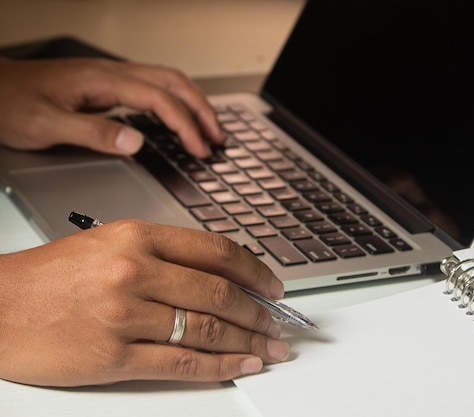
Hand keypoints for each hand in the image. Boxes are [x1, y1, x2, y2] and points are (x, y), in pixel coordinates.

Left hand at [0, 57, 222, 156]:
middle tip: (218, 138)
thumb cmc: (12, 105)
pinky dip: (177, 103)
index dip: (185, 124)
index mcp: (103, 82)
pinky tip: (179, 119)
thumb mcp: (47, 125)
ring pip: (167, 81)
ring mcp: (112, 77)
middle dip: (202, 110)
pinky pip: (155, 88)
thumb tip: (136, 142)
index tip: (199, 148)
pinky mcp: (109, 85)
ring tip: (209, 129)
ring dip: (193, 103)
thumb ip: (93, 133)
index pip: (159, 99)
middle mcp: (112, 74)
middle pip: (173, 82)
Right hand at [0, 220, 288, 386]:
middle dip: (257, 310)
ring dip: (248, 339)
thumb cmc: (49, 275)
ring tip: (270, 345)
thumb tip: (217, 272)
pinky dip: (220, 365)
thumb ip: (163, 254)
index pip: (216, 251)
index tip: (272, 283)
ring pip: (206, 328)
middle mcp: (134, 272)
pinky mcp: (114, 357)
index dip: (254, 269)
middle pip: (218, 292)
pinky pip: (182, 363)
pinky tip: (243, 364)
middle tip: (277, 319)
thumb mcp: (109, 243)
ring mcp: (125, 316)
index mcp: (137, 237)